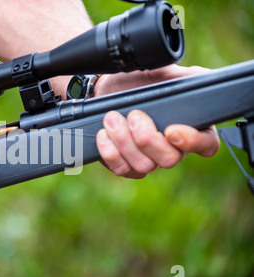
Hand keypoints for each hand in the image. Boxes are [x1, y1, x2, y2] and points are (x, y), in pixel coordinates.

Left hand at [94, 65, 219, 178]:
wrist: (107, 88)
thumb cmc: (139, 81)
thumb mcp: (162, 72)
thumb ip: (185, 75)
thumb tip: (203, 77)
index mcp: (191, 126)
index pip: (206, 145)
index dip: (193, 142)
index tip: (171, 130)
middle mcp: (172, 148)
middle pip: (169, 160)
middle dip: (147, 138)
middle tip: (133, 115)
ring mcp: (148, 160)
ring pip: (143, 166)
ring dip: (124, 142)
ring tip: (111, 118)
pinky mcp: (126, 165)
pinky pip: (122, 169)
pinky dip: (110, 152)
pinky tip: (103, 134)